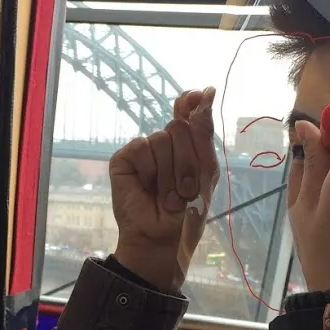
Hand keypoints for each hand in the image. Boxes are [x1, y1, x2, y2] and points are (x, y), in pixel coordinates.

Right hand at [109, 88, 219, 291]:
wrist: (163, 238)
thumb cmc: (187, 212)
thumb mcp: (205, 171)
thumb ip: (203, 132)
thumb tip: (204, 91)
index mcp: (188, 144)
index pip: (191, 111)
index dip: (195, 104)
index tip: (201, 95)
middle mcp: (166, 143)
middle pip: (180, 127)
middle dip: (187, 160)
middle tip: (184, 187)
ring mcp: (144, 150)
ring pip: (162, 138)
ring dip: (170, 172)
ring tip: (167, 194)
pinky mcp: (124, 159)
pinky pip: (141, 146)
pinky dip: (150, 169)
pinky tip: (147, 185)